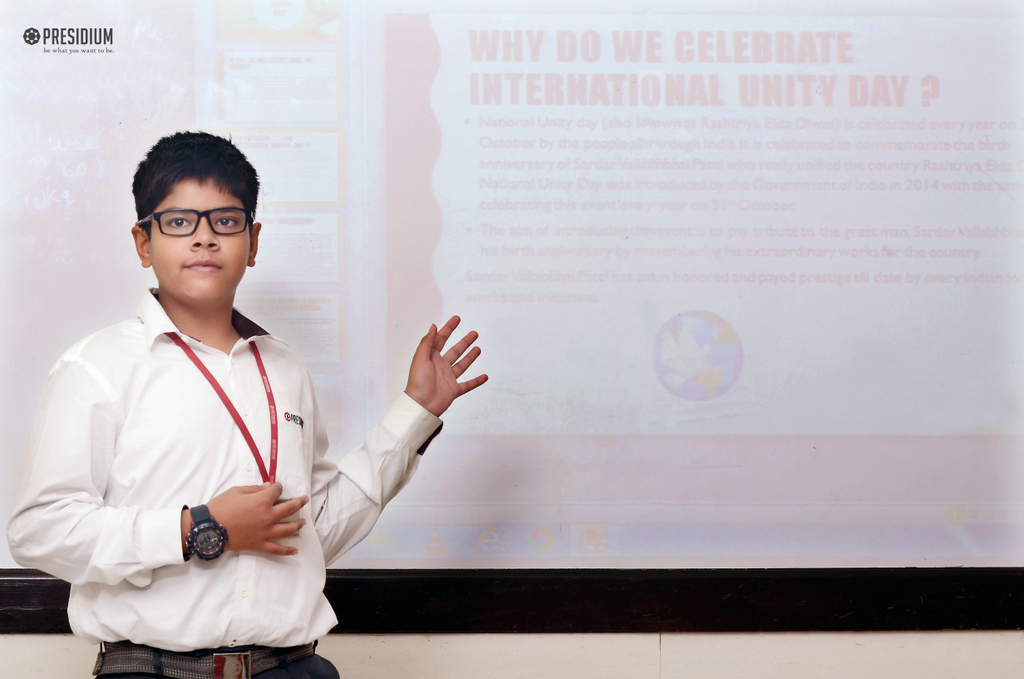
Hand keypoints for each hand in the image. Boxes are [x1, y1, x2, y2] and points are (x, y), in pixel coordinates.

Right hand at [181, 483, 308, 556]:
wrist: (209, 528)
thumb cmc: (221, 506)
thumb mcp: (237, 491)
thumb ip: (255, 489)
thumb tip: (268, 487)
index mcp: (262, 501)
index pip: (277, 491)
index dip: (277, 487)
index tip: (275, 487)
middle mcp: (268, 516)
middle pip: (289, 508)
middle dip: (299, 502)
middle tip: (304, 499)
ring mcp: (265, 532)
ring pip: (287, 529)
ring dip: (297, 524)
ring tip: (303, 522)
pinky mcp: (259, 544)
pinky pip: (276, 549)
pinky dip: (286, 551)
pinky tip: (295, 550)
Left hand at [405, 316, 487, 416]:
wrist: (422, 405)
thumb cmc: (418, 382)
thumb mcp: (421, 358)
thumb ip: (427, 342)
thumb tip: (433, 326)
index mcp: (431, 357)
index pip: (441, 339)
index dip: (448, 328)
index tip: (457, 319)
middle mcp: (440, 366)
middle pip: (455, 350)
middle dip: (464, 341)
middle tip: (474, 333)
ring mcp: (448, 378)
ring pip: (462, 365)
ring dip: (470, 357)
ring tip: (478, 348)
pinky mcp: (454, 390)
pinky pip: (468, 385)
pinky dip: (477, 381)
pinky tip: (485, 376)